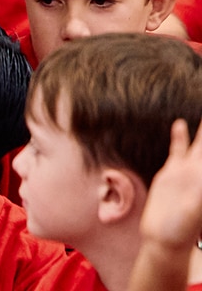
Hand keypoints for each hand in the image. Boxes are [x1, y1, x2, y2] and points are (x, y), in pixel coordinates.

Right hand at [141, 120, 201, 249]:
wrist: (164, 238)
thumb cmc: (184, 228)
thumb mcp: (196, 209)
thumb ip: (199, 193)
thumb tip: (200, 171)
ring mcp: (188, 170)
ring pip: (199, 143)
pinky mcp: (171, 172)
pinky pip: (177, 149)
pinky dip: (179, 136)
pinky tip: (181, 123)